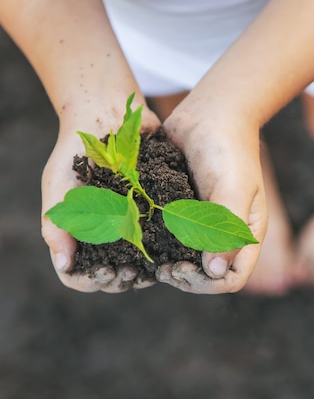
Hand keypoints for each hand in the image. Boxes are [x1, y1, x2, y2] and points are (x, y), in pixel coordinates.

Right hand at [41, 103, 159, 292]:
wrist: (106, 118)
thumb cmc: (75, 151)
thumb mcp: (58, 185)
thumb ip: (57, 223)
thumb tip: (64, 265)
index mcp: (79, 235)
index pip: (79, 275)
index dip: (90, 280)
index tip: (104, 271)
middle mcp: (106, 236)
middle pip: (112, 275)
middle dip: (120, 279)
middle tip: (130, 273)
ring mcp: (132, 226)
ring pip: (139, 264)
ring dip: (144, 271)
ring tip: (150, 267)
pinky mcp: (157, 212)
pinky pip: (163, 239)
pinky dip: (166, 248)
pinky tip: (171, 247)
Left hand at [161, 101, 266, 293]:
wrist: (209, 114)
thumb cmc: (227, 149)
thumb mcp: (233, 187)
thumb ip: (226, 229)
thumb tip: (215, 273)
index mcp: (244, 233)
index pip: (231, 278)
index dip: (205, 283)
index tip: (179, 268)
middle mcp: (223, 233)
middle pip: (205, 275)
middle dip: (182, 277)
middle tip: (160, 267)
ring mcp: (200, 223)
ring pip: (184, 258)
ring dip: (165, 263)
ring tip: (147, 257)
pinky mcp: (179, 209)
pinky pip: (168, 236)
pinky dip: (154, 242)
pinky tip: (138, 236)